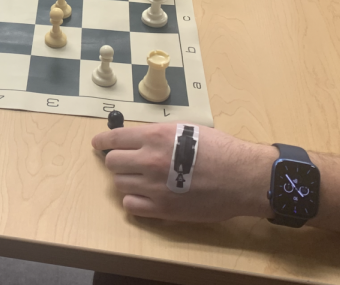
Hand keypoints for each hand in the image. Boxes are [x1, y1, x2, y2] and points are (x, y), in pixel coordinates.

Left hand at [91, 124, 274, 222]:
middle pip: (112, 163)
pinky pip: (131, 206)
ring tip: (141, 179)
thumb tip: (137, 138)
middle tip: (127, 163)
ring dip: (126, 180)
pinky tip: (144, 196)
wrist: (242, 177)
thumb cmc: (220, 149)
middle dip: (117, 161)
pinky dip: (133, 201)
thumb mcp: (185, 129)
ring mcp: (154, 187)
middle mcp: (150, 160)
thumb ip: (158, 134)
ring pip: (119, 184)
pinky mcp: (162, 209)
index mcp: (156, 137)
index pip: (114, 139)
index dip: (102, 141)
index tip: (97, 144)